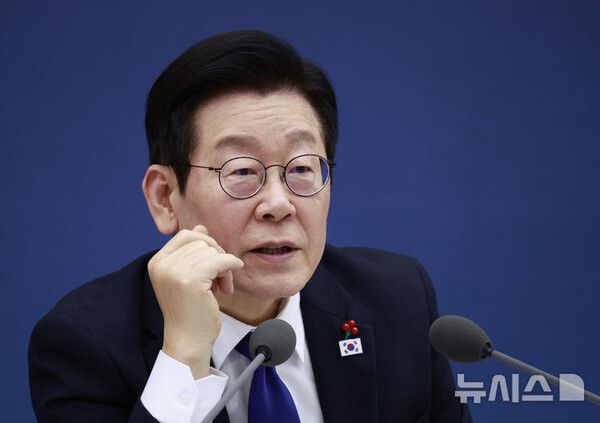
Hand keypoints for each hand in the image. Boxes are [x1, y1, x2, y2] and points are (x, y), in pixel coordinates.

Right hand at [147, 224, 243, 377]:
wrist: (188, 341)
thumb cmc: (191, 310)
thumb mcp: (188, 276)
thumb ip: (192, 252)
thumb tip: (200, 227)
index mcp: (157, 262)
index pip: (186, 235)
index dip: (206, 245)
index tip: (214, 264)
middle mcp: (162, 264)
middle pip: (201, 241)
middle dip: (216, 256)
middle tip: (221, 279)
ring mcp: (174, 271)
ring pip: (212, 251)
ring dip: (223, 267)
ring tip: (221, 288)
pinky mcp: (191, 280)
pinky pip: (221, 260)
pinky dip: (231, 268)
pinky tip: (229, 284)